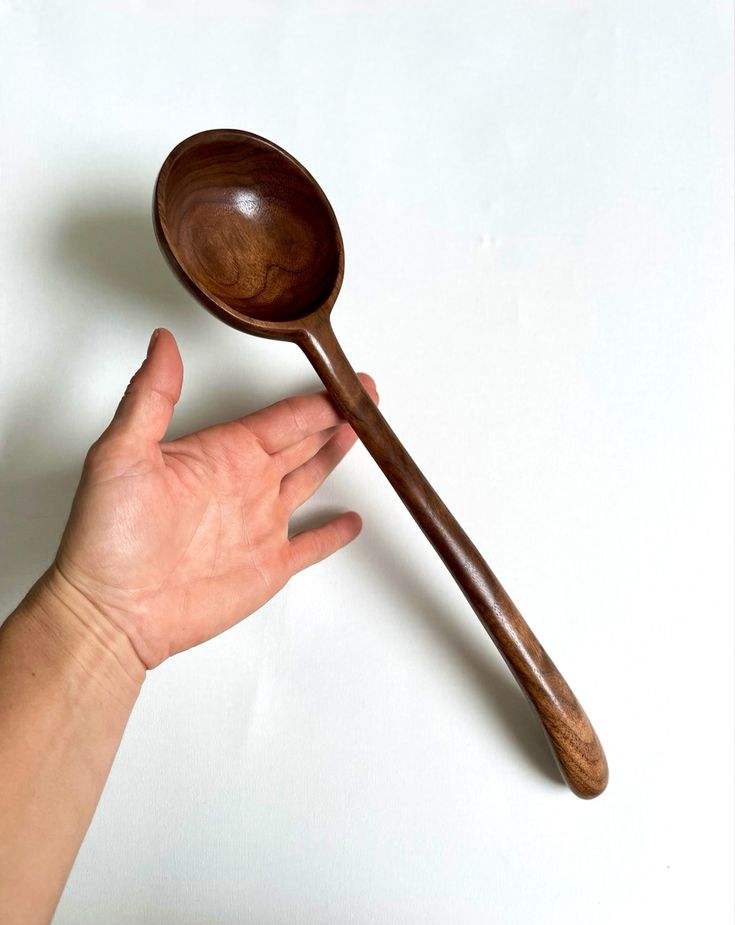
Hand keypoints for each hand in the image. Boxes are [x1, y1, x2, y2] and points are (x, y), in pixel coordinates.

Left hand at [52, 328, 376, 667]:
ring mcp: (258, 525)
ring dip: (335, 458)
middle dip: (336, 419)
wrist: (113, 611)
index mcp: (220, 454)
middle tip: (366, 398)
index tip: (347, 384)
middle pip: (302, 442)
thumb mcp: (121, 453)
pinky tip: (350, 521)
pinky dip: (333, 534)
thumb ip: (151, 396)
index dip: (318, 400)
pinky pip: (310, 546)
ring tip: (363, 436)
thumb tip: (162, 343)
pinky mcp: (267, 566)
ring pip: (309, 481)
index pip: (283, 418)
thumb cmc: (108, 537)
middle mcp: (243, 484)